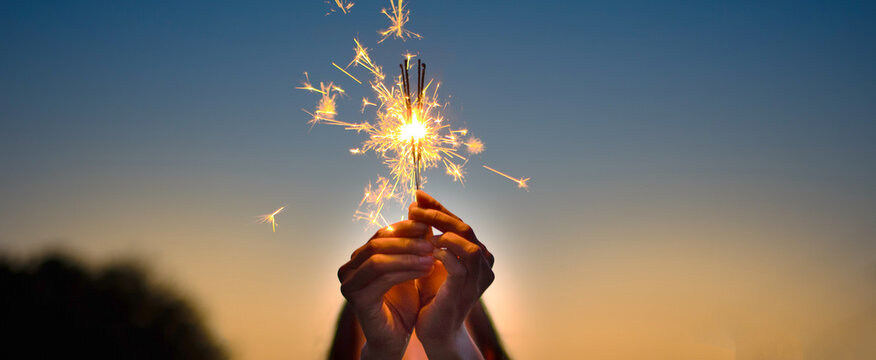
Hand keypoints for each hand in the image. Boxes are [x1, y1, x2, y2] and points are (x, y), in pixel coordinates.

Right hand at [337, 220, 434, 358]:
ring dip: (408, 256)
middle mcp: (348, 269)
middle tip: (431, 242)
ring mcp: (349, 284)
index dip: (404, 228)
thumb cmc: (403, 304)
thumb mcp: (409, 268)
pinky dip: (406, 271)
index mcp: (359, 258)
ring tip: (432, 257)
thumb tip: (420, 211)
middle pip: (377, 244)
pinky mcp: (356, 299)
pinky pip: (382, 278)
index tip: (428, 226)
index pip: (381, 234)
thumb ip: (411, 245)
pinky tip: (426, 269)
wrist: (396, 337)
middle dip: (407, 241)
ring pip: (378, 259)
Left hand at [409, 191, 493, 358]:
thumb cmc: (434, 295)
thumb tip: (415, 204)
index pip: (460, 222)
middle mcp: (485, 262)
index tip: (418, 195)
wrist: (437, 330)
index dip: (439, 208)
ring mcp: (478, 277)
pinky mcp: (465, 289)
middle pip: (464, 227)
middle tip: (413, 208)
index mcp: (479, 253)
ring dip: (441, 232)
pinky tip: (425, 249)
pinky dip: (441, 253)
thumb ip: (428, 234)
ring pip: (466, 242)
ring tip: (418, 228)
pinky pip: (457, 264)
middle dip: (437, 215)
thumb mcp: (430, 259)